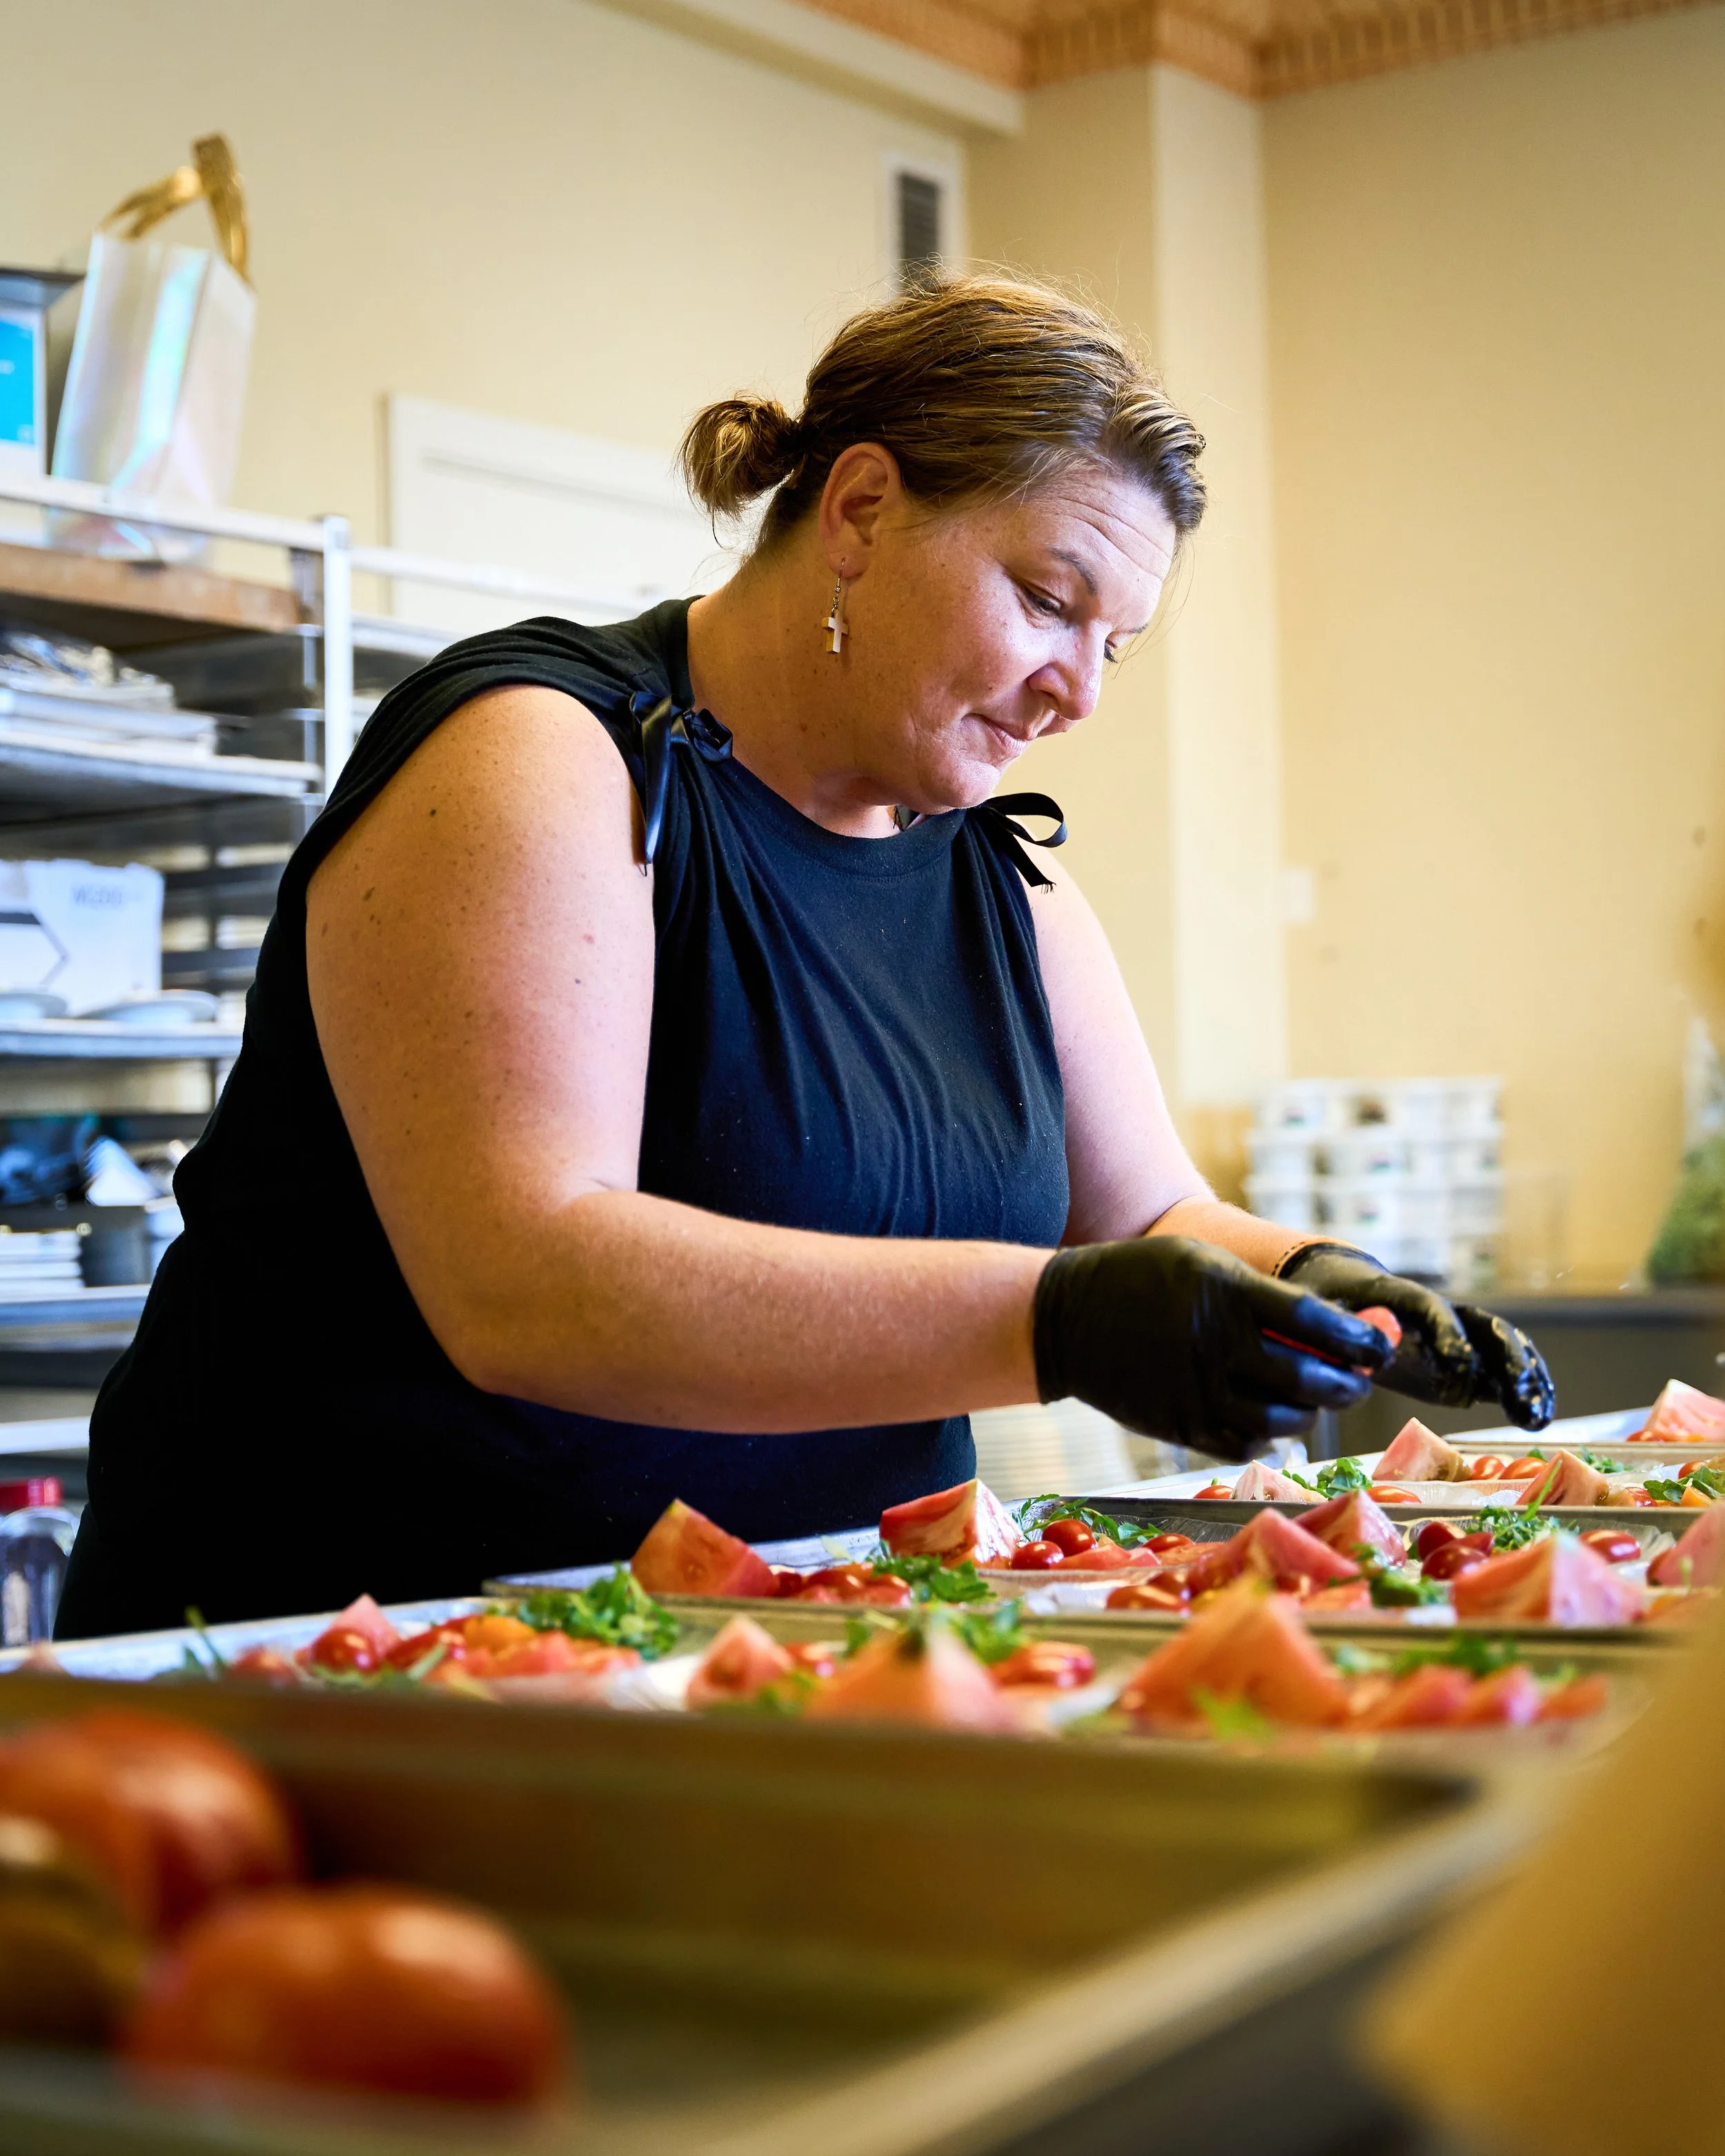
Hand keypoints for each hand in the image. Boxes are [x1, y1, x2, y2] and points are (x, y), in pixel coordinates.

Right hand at [1032, 1236, 1392, 1459]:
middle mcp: (1215, 1347)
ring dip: (1311, 1412)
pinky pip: (1243, 1442)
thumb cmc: (1144, 1278)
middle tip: (1357, 1378)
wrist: (1066, 1318)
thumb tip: (1332, 1329)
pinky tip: (1270, 1417)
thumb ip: (1263, 1294)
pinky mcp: (1179, 1424)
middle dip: (1347, 1383)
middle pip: (1307, 1379)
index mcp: (1226, 1295)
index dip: (1357, 1338)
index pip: (1313, 1323)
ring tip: (1314, 1398)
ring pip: (1281, 1419)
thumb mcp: (1203, 1263)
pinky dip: (1269, 1434)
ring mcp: (1196, 1391)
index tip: (1379, 1344)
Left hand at [1276, 1243, 1554, 1430]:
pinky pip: (1499, 1375)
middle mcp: (1438, 1313)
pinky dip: (1521, 1391)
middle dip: (1506, 1358)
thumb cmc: (1323, 1299)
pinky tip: (1537, 1418)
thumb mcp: (1312, 1310)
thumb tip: (1341, 1359)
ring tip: (1537, 1416)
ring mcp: (1457, 1338)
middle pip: (1482, 1325)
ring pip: (1501, 1349)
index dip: (1447, 1333)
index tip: (1459, 1365)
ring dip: (1524, 1378)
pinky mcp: (1464, 1365)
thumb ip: (1327, 1333)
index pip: (1429, 1308)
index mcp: (1397, 1296)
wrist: (1343, 1291)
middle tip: (1520, 1392)